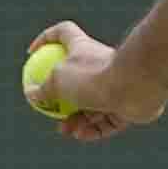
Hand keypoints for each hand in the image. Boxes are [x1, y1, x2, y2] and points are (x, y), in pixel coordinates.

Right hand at [22, 19, 150, 141]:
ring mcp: (116, 84)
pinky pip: (108, 120)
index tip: (32, 53)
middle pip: (77, 82)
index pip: (62, 33)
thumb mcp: (57, 80)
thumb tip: (32, 94)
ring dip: (76, 120)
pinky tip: (82, 135)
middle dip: (61, 100)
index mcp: (82, 48)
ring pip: (93, 105)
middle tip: (51, 114)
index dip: (45, 38)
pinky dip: (94, 128)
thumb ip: (43, 87)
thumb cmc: (93, 76)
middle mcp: (100, 64)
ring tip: (67, 131)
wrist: (135, 85)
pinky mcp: (128, 105)